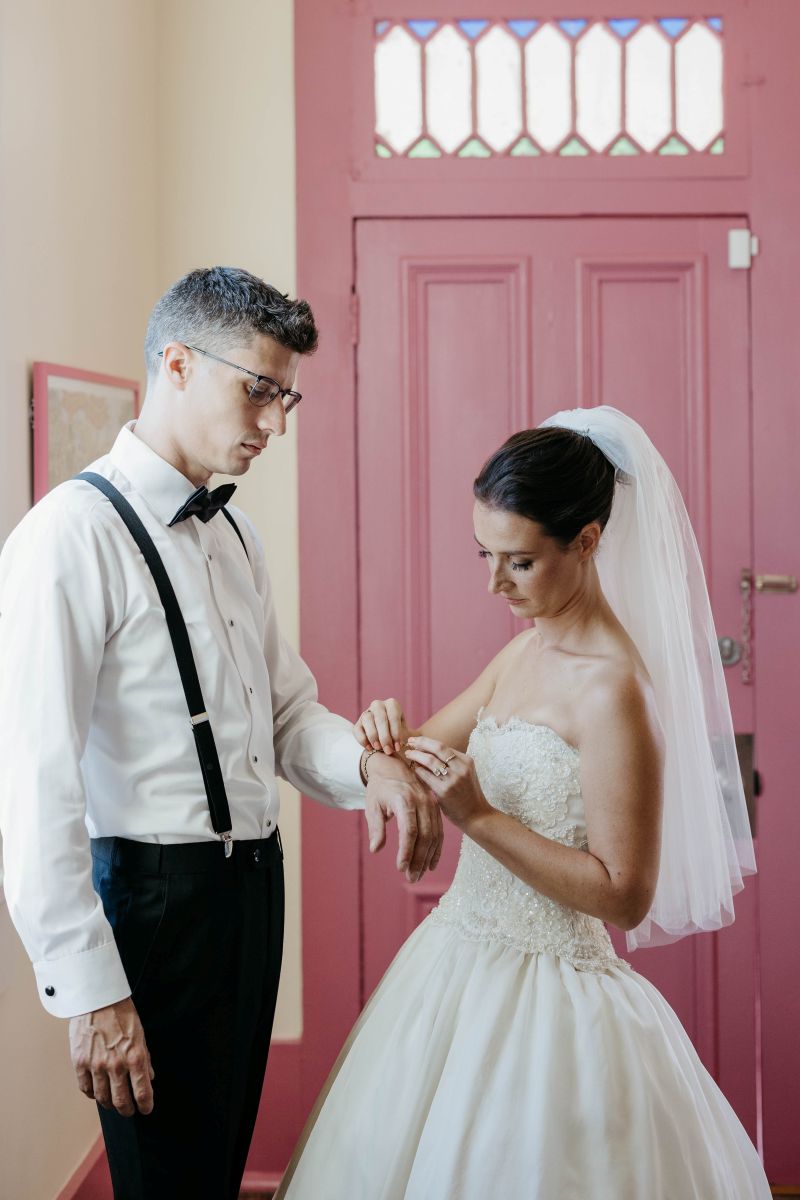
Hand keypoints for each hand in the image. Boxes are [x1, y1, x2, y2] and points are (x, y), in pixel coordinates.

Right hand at [69, 997, 154, 1116]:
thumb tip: (149, 1078)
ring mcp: (96, 1065)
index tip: (146, 1109)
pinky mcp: (80, 1063)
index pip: (143, 1092)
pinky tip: (96, 1092)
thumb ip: (144, 1058)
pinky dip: (92, 1094)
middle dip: (127, 1110)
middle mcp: (116, 1064)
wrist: (98, 999)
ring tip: (113, 1103)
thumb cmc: (122, 1014)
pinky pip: (85, 1088)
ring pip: (102, 1098)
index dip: (146, 1105)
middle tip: (129, 1111)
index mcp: (135, 1056)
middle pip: (121, 1101)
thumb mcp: (141, 1035)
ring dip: (109, 1104)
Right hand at [355, 698, 413, 755]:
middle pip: (381, 719)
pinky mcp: (358, 723)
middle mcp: (378, 705)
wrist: (388, 738)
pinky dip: (363, 740)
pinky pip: (357, 730)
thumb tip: (404, 743)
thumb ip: (406, 737)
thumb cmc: (398, 734)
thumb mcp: (406, 733)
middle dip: (385, 737)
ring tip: (378, 748)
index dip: (396, 733)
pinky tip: (370, 748)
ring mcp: (366, 712)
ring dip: (373, 737)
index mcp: (392, 704)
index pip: (393, 717)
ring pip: (368, 721)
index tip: (398, 747)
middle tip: (388, 751)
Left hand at [364, 751, 443, 880]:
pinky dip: (436, 849)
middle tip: (411, 878)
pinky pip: (439, 832)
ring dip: (427, 858)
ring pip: (434, 836)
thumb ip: (376, 827)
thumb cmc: (380, 788)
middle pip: (424, 836)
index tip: (400, 868)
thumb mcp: (373, 805)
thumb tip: (376, 849)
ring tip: (418, 875)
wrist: (393, 766)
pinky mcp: (435, 808)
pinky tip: (430, 864)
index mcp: (404, 800)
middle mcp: (422, 802)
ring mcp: (431, 804)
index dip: (406, 851)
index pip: (408, 830)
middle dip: (418, 860)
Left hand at [405, 736, 490, 830]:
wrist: (476, 815)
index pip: (443, 746)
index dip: (427, 742)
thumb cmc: (467, 794)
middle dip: (421, 742)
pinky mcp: (444, 791)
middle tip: (409, 742)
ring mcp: (453, 779)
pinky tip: (413, 769)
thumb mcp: (464, 774)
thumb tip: (427, 750)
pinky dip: (417, 770)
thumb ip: (451, 763)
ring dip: (416, 755)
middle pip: (437, 748)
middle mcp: (461, 768)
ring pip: (430, 760)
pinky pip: (426, 775)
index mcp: (467, 761)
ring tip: (408, 754)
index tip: (417, 741)